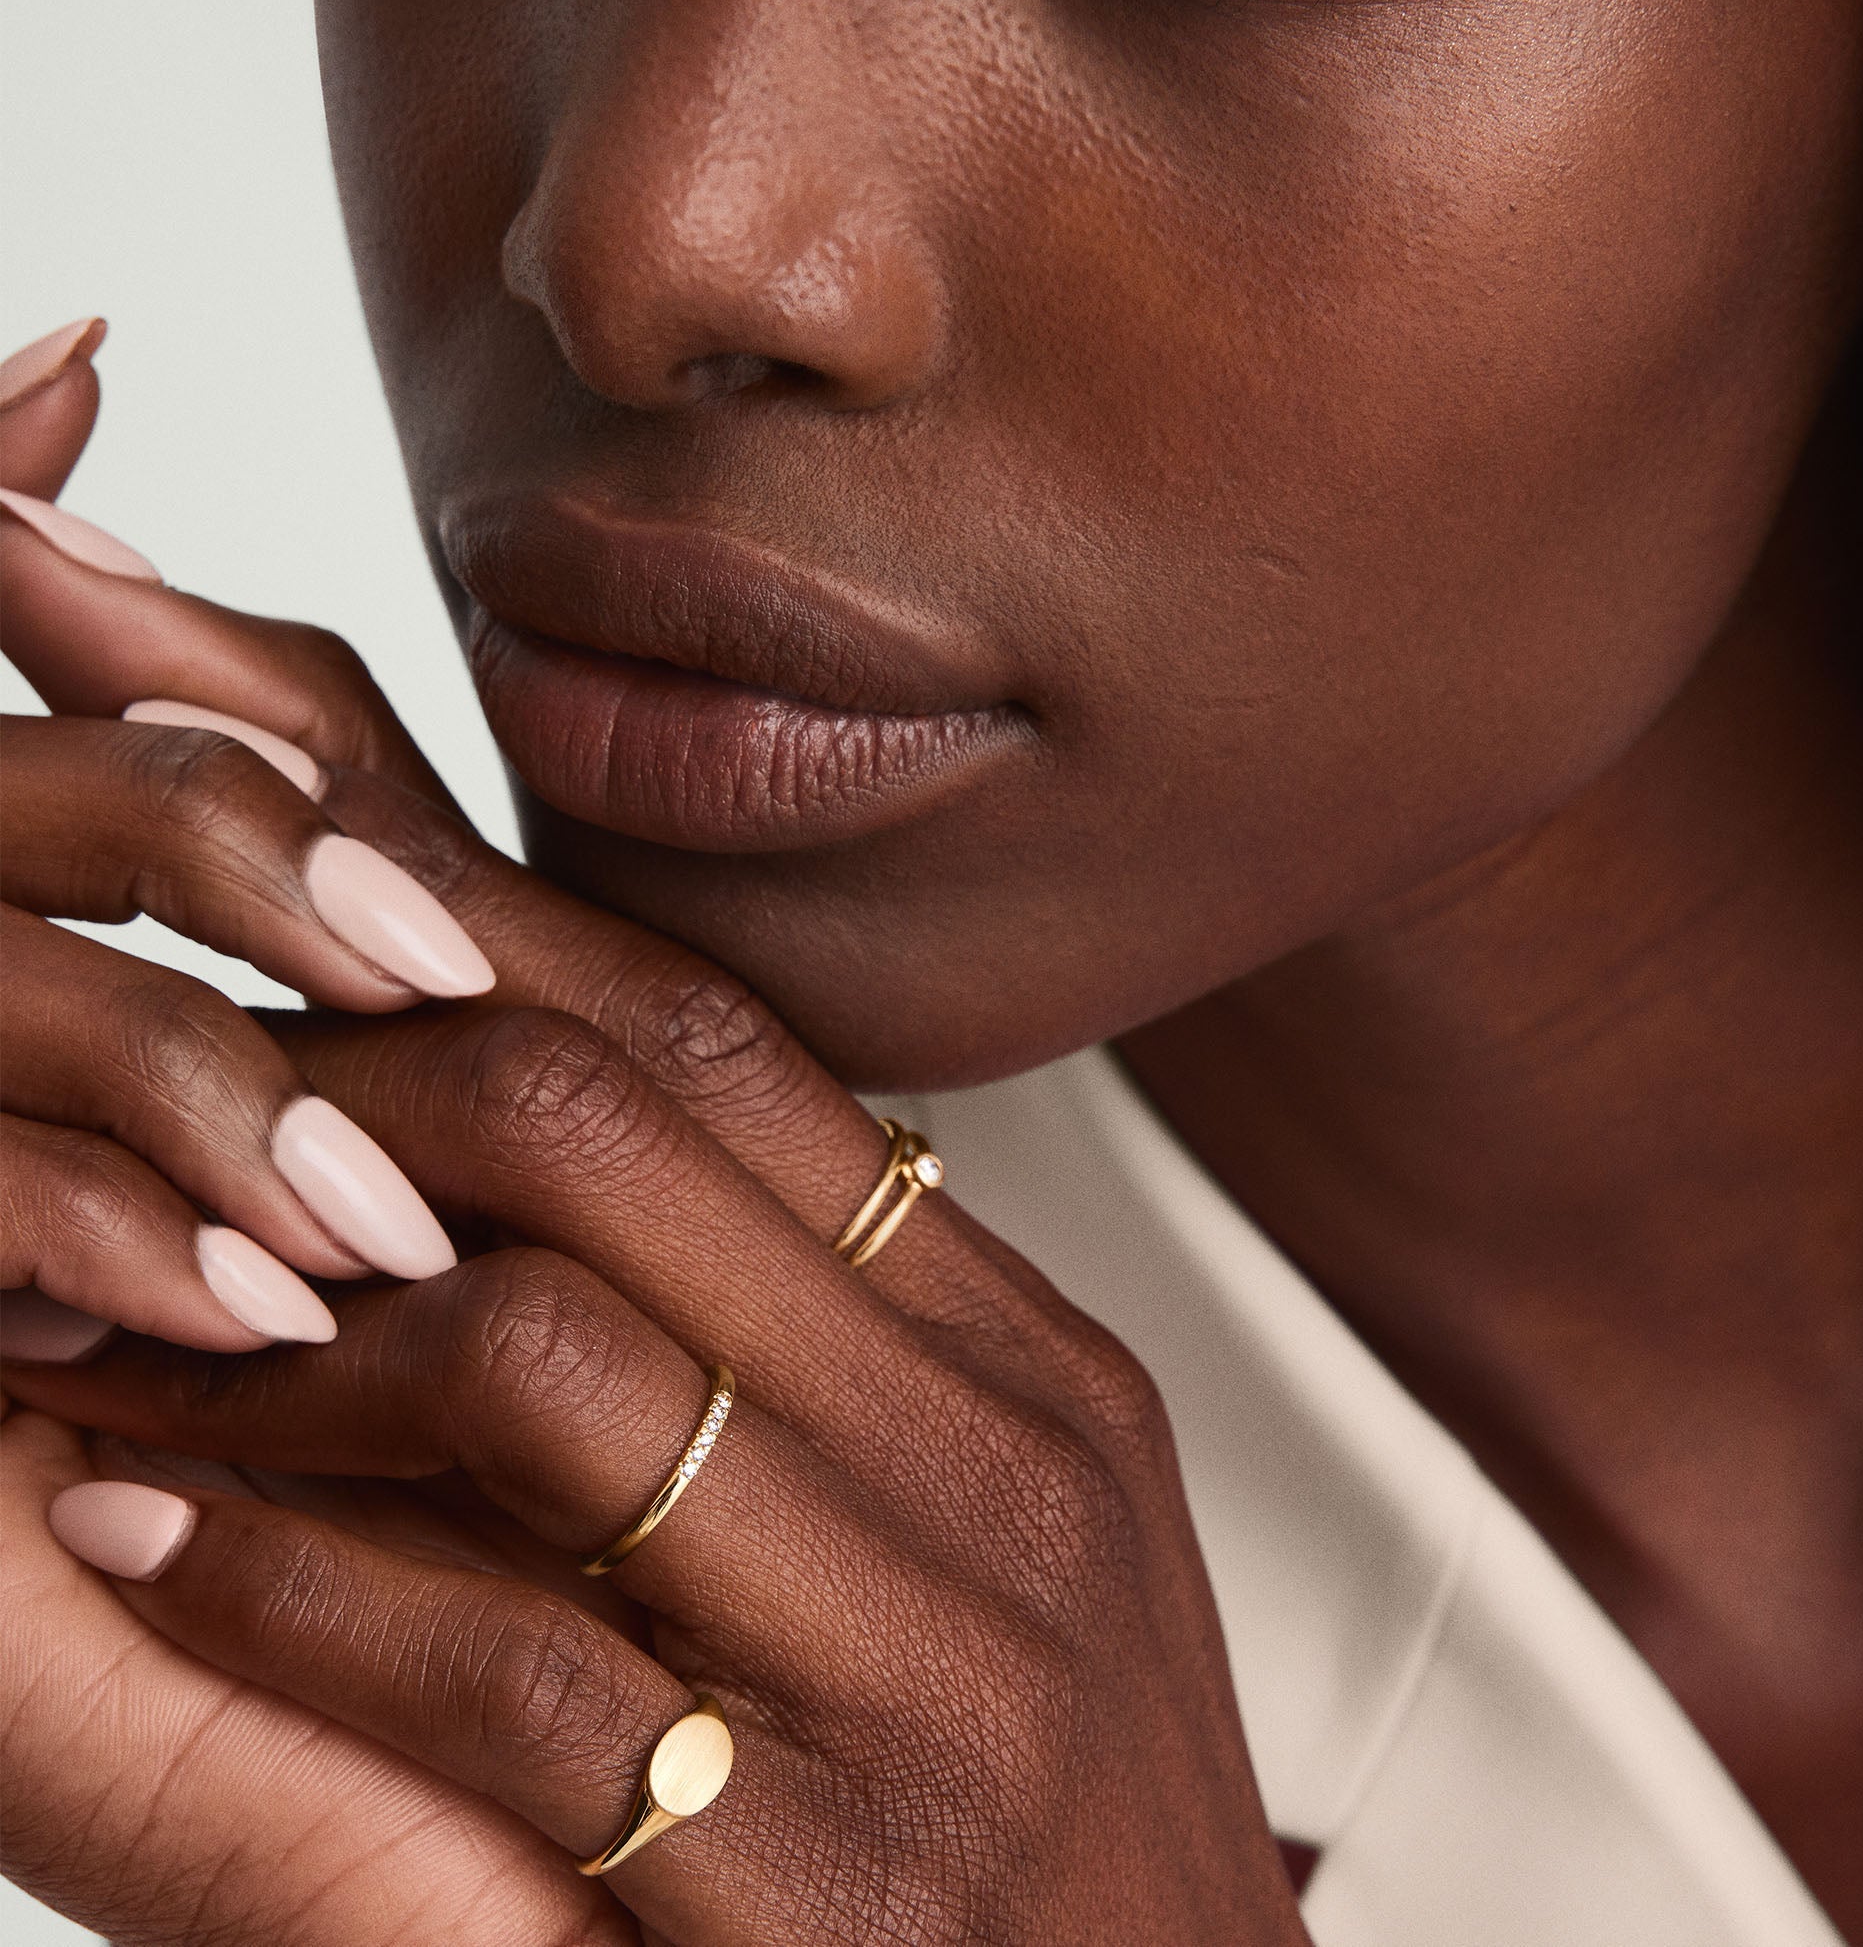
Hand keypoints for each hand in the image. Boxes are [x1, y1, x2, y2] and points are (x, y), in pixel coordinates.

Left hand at [2, 327, 1299, 1941]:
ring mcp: (939, 1672)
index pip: (710, 1035)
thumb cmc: (1012, 1851)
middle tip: (99, 1032)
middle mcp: (1000, 1463)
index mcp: (1020, 1355)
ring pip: (544, 1353)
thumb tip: (536, 1145)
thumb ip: (791, 1346)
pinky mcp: (838, 1894)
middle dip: (310, 1047)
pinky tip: (123, 1520)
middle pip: (612, 1124)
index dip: (442, 891)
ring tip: (74, 1305)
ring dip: (260, 1315)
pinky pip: (511, 1671)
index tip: (227, 775)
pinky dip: (278, 1583)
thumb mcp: (948, 1543)